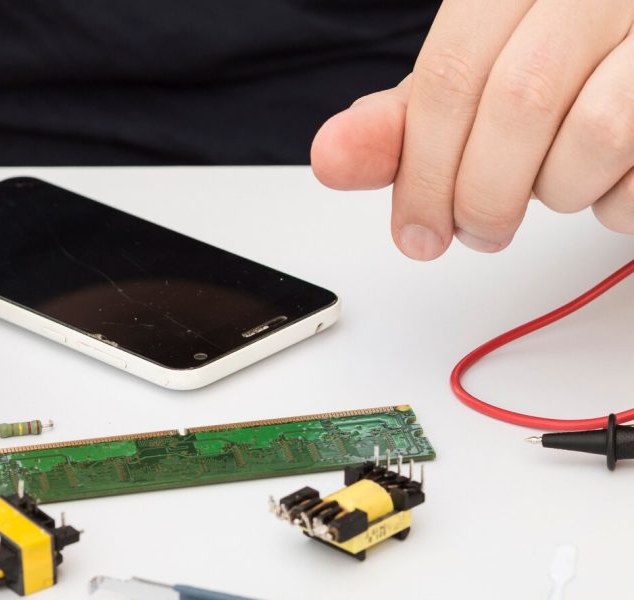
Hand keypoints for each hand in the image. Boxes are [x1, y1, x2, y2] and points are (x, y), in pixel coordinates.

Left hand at [311, 0, 633, 259]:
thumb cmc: (553, 66)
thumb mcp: (470, 81)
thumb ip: (404, 121)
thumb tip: (331, 157)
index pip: (450, 74)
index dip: (421, 170)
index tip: (415, 232)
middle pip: (518, 102)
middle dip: (481, 195)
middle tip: (473, 231)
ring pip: (593, 135)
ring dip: (557, 194)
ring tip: (549, 186)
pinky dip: (616, 202)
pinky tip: (606, 180)